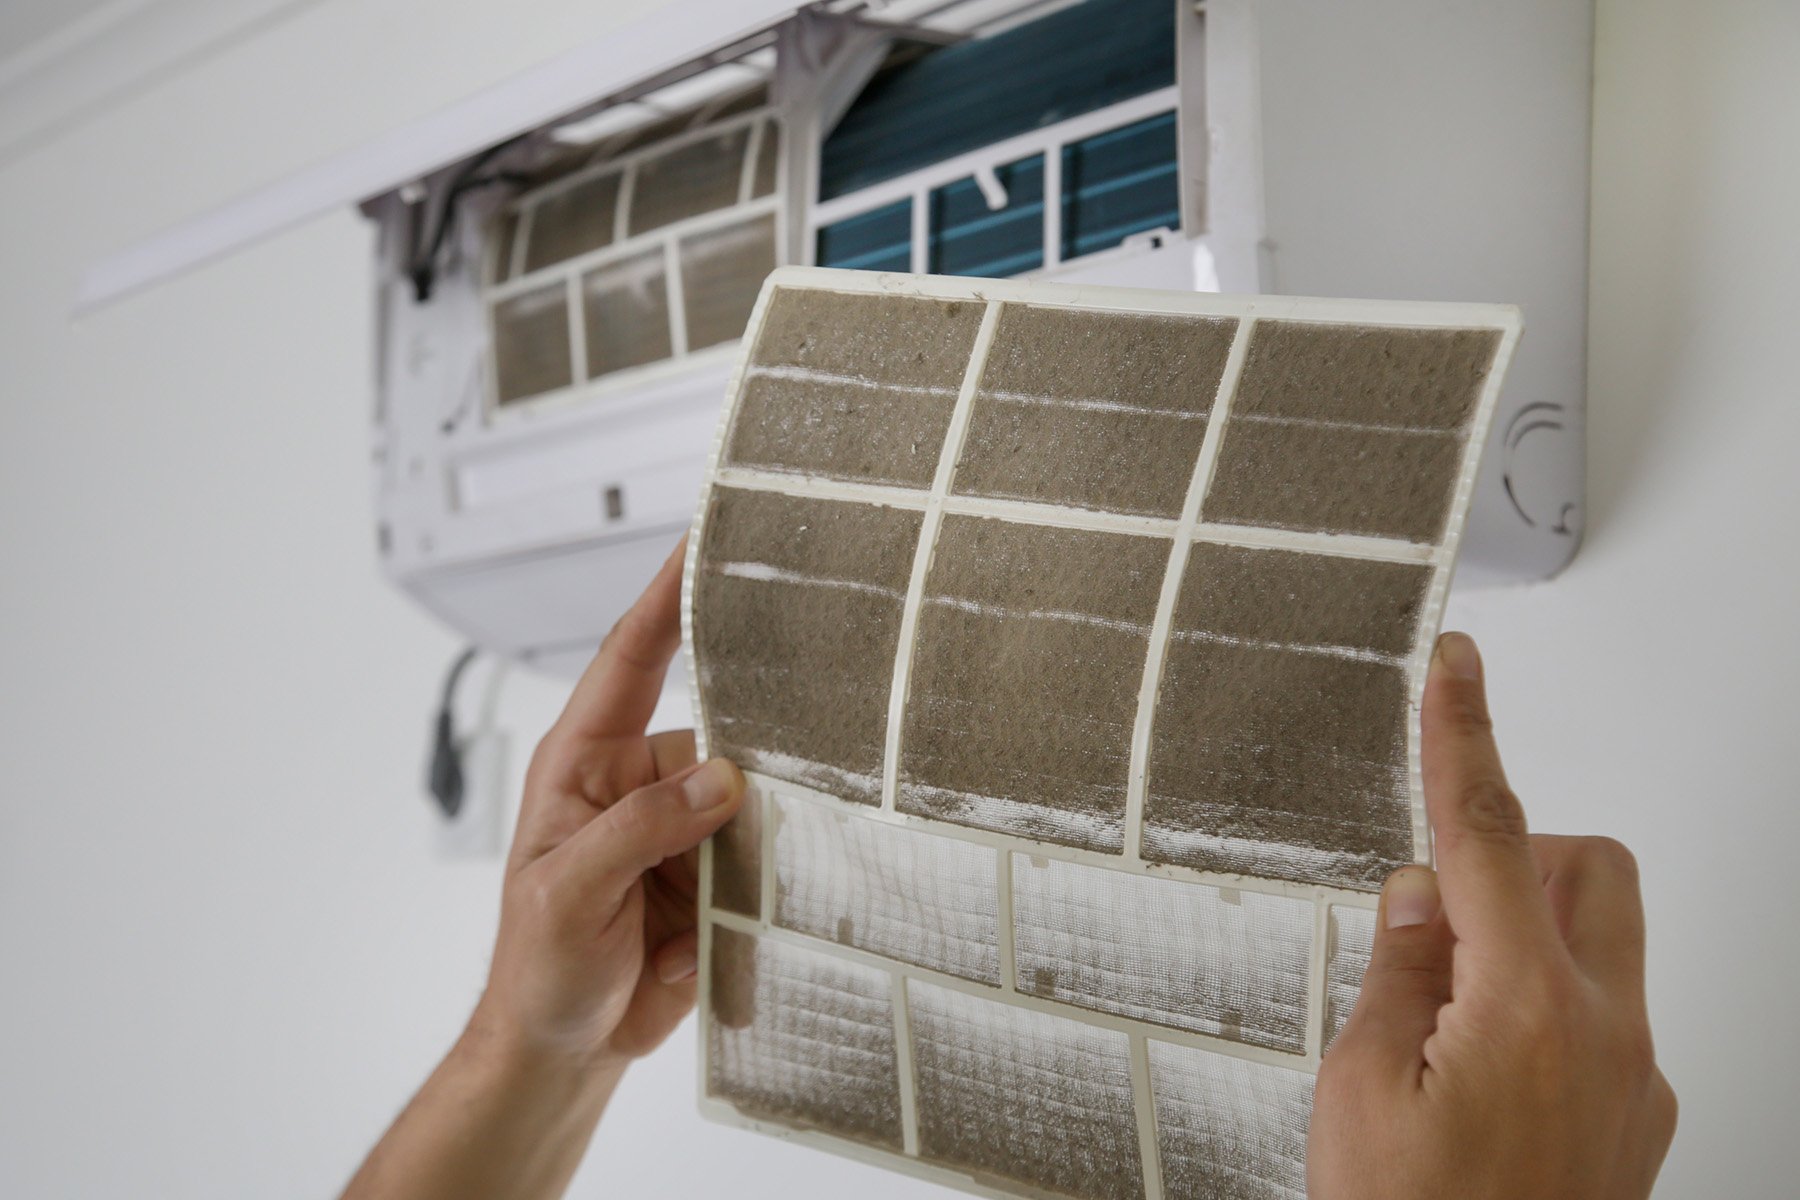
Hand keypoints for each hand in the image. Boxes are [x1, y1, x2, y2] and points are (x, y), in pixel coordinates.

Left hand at [342, 541, 744, 1199]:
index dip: (664, 600)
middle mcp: (641, 786)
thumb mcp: (566, 893)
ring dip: (763, 831)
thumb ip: (637, 829)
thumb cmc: (537, 969)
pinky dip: (772, 881)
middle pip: (714, 731)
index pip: (629, 661)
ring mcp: (683, 832)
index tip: (699, 544)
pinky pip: (766, 857)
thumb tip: (717, 778)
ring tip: (742, 874)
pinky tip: (752, 914)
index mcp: (586, 764)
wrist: (565, 1048)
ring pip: (752, 797)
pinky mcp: (718, 878)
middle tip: (801, 730)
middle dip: (752, 741)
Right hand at [1308, 633, 1676, 1198]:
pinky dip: (1540, 1005)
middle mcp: (1608, 1035)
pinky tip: (1474, 1079)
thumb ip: (1399, 970)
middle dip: (1517, 855)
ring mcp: (1636, 1080)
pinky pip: (1603, 1010)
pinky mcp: (1640, 1118)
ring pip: (1606, 937)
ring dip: (1527, 934)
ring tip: (1443, 1015)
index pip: (1490, 832)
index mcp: (1528, 1010)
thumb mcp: (1357, 1091)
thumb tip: (1421, 897)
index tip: (1460, 666)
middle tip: (1433, 912)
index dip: (1466, 734)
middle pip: (1592, 864)